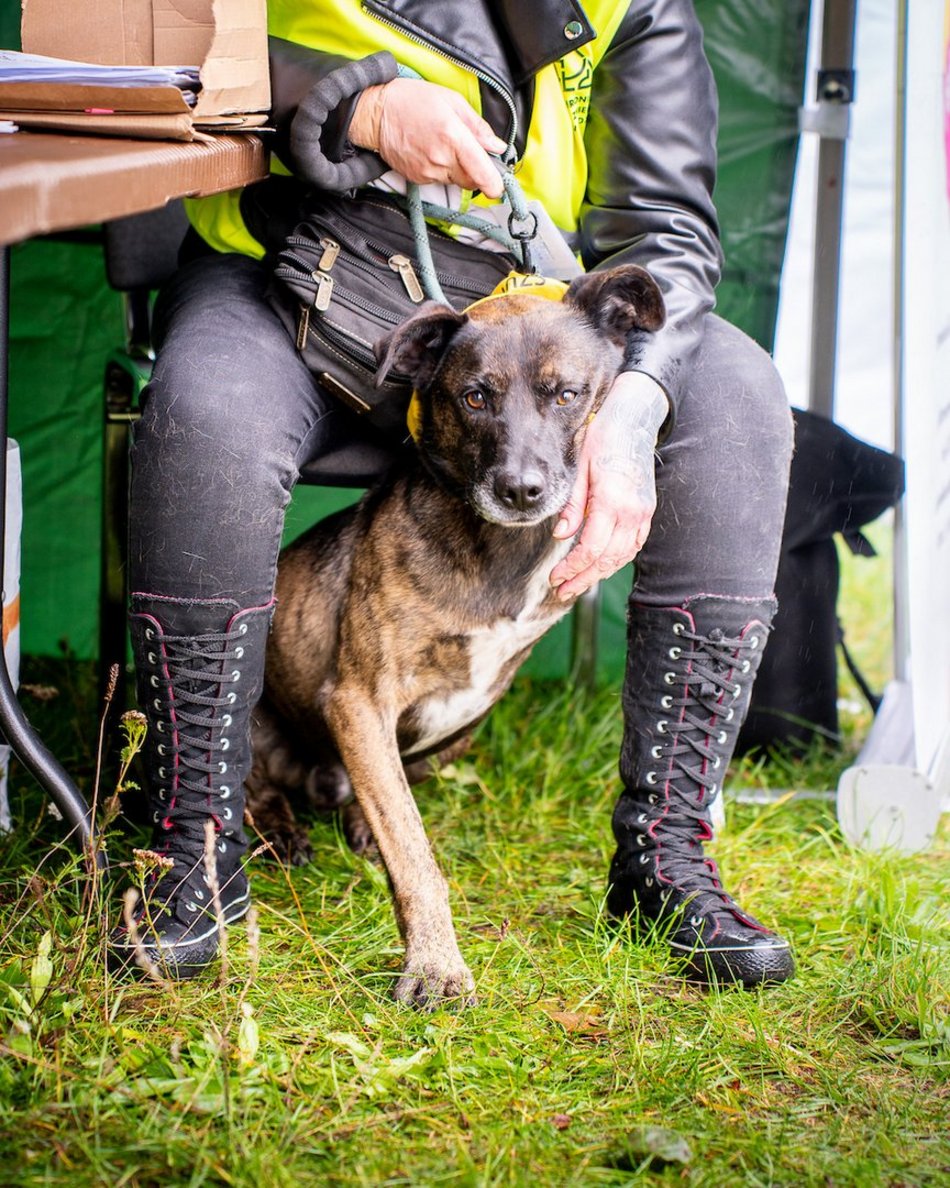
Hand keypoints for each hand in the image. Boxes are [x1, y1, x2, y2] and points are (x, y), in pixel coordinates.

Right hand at [349, 78, 506, 196]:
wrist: (377, 114)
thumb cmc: (413, 101)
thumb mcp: (452, 101)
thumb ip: (478, 127)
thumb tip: (497, 146)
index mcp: (453, 136)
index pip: (482, 173)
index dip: (494, 184)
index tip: (499, 186)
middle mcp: (441, 159)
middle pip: (472, 180)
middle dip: (476, 171)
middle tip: (470, 153)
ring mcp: (428, 172)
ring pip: (456, 181)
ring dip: (458, 169)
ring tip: (445, 146)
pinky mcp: (418, 179)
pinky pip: (439, 180)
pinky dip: (442, 170)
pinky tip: (432, 151)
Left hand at [549, 372, 668, 600]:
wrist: (634, 422)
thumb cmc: (603, 441)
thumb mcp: (580, 470)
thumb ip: (572, 505)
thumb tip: (560, 535)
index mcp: (612, 501)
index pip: (591, 548)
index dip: (572, 567)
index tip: (555, 577)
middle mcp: (632, 512)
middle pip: (607, 559)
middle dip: (582, 579)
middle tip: (561, 591)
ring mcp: (643, 513)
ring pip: (622, 557)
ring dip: (598, 574)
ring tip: (577, 586)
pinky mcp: (647, 512)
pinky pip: (633, 546)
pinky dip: (616, 561)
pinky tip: (600, 567)